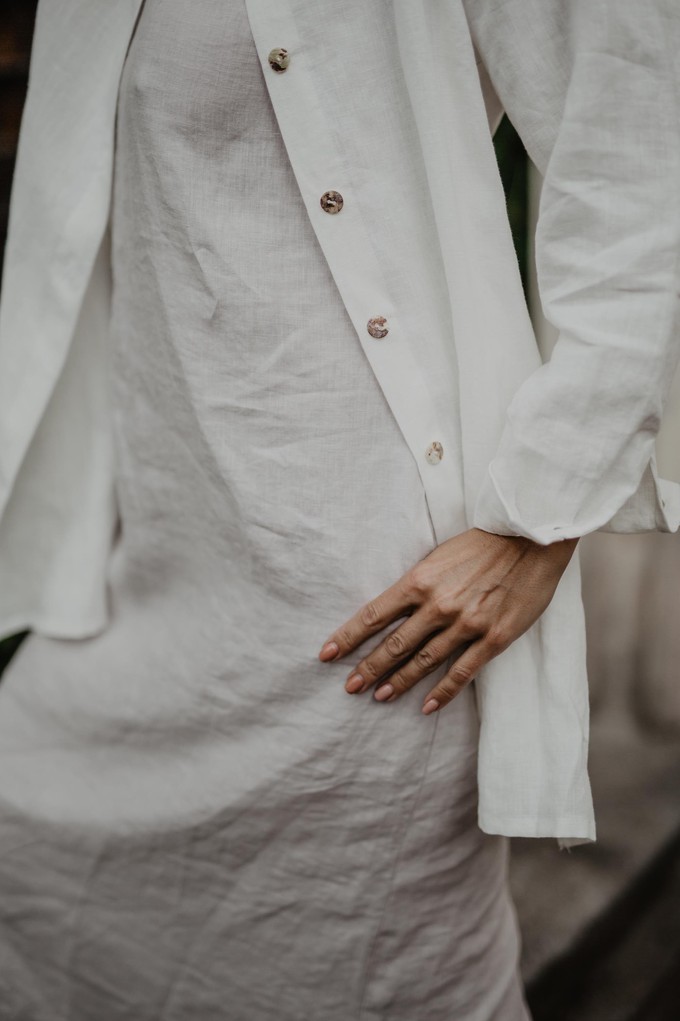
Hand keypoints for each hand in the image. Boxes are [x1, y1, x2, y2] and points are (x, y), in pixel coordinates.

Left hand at [318, 527, 577, 714]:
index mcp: (420, 580)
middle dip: (368, 667)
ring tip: (379, 697)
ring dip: (398, 682)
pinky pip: (462, 672)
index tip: (327, 653)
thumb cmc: (483, 544)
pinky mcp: (493, 638)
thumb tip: (393, 608)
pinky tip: (426, 707)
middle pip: (395, 644)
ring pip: (423, 661)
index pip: (374, 614)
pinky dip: (442, 692)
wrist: (531, 538)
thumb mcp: (438, 555)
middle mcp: (438, 605)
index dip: (349, 636)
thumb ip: (417, 583)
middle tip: (349, 687)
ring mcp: (466, 624)